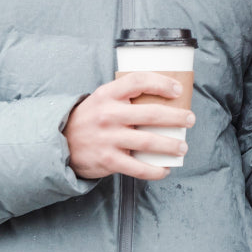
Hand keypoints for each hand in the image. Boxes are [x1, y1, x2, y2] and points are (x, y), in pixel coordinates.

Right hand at [64, 72, 195, 180]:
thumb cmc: (91, 118)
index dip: (161, 83)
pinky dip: (154, 170)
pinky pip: (137, 168)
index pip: (138, 81)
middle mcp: (109, 114)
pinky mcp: (108, 160)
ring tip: (183, 148)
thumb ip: (125, 96)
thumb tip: (163, 96)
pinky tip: (165, 169)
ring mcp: (108, 138)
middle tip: (190, 120)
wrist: (61, 142)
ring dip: (170, 146)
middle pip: (151, 114)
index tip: (178, 89)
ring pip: (148, 142)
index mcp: (108, 94)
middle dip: (176, 117)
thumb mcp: (103, 98)